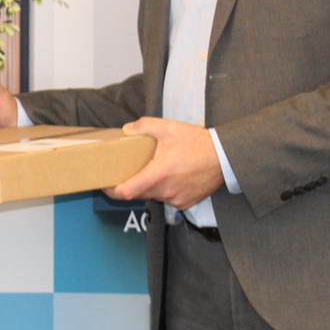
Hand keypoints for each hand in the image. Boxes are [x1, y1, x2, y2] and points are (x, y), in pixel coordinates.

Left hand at [107, 118, 224, 210]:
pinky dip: (165, 189)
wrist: (224, 157)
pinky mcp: (185, 203)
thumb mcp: (169, 128)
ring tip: (157, 169)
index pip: (127, 192)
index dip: (112, 191)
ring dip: (151, 185)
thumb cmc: (198, 143)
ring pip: (154, 196)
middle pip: (139, 193)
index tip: (105, 185)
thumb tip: (127, 129)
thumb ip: (145, 126)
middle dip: (132, 183)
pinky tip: (173, 176)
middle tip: (131, 170)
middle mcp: (165, 191)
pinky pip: (168, 199)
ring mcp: (176, 199)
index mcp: (158, 175)